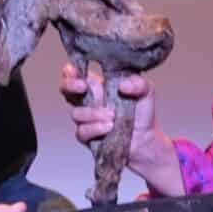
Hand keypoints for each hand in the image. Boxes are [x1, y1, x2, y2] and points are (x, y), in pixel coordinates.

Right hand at [60, 60, 186, 198]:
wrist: (146, 140)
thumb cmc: (142, 113)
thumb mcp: (146, 91)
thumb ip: (138, 83)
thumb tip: (122, 85)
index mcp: (98, 86)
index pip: (77, 74)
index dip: (70, 71)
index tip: (74, 71)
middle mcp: (89, 101)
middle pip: (66, 90)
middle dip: (70, 85)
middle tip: (83, 87)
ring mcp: (86, 119)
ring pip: (76, 113)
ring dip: (93, 114)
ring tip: (112, 117)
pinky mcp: (87, 136)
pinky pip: (82, 131)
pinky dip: (95, 128)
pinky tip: (109, 128)